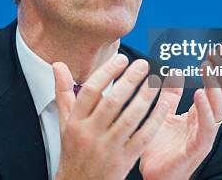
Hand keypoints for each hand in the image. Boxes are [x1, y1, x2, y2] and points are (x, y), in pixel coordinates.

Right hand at [52, 55, 170, 179]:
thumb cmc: (73, 151)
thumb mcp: (63, 122)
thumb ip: (63, 92)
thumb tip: (58, 65)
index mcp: (75, 122)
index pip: (91, 91)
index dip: (107, 72)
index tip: (121, 59)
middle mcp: (90, 134)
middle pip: (112, 102)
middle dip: (129, 81)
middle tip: (143, 65)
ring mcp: (107, 148)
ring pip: (129, 119)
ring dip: (144, 98)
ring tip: (155, 81)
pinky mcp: (123, 161)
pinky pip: (142, 138)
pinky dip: (154, 121)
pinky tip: (163, 106)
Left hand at [139, 51, 221, 179]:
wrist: (155, 177)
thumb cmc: (160, 149)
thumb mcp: (163, 114)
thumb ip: (170, 95)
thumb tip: (174, 70)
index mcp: (200, 114)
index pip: (216, 86)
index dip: (218, 68)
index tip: (217, 47)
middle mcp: (206, 122)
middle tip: (217, 52)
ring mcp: (205, 135)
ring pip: (218, 107)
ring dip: (214, 85)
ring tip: (208, 66)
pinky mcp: (198, 147)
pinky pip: (207, 126)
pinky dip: (205, 109)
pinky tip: (199, 93)